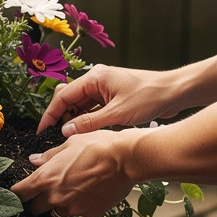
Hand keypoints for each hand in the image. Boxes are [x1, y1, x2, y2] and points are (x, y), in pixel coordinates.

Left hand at [11, 130, 136, 216]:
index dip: (17, 194)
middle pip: (34, 210)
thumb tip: (33, 160)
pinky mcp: (90, 215)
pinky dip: (80, 205)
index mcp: (45, 179)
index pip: (19, 194)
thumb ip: (49, 157)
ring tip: (74, 188)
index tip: (20, 192)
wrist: (127, 158)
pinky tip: (90, 191)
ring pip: (57, 212)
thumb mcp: (69, 144)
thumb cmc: (97, 145)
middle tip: (43, 193)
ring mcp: (73, 209)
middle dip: (35, 203)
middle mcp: (55, 198)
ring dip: (60, 204)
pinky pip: (79, 213)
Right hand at [37, 65, 183, 136]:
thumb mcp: (117, 114)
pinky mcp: (112, 97)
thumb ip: (89, 123)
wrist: (175, 92)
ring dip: (76, 121)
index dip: (50, 114)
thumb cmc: (149, 97)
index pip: (62, 96)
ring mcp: (104, 88)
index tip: (41, 131)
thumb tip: (65, 131)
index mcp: (94, 78)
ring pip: (81, 106)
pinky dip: (89, 120)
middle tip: (58, 138)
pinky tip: (87, 133)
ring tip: (72, 138)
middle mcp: (96, 80)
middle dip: (62, 118)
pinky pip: (93, 109)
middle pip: (69, 100)